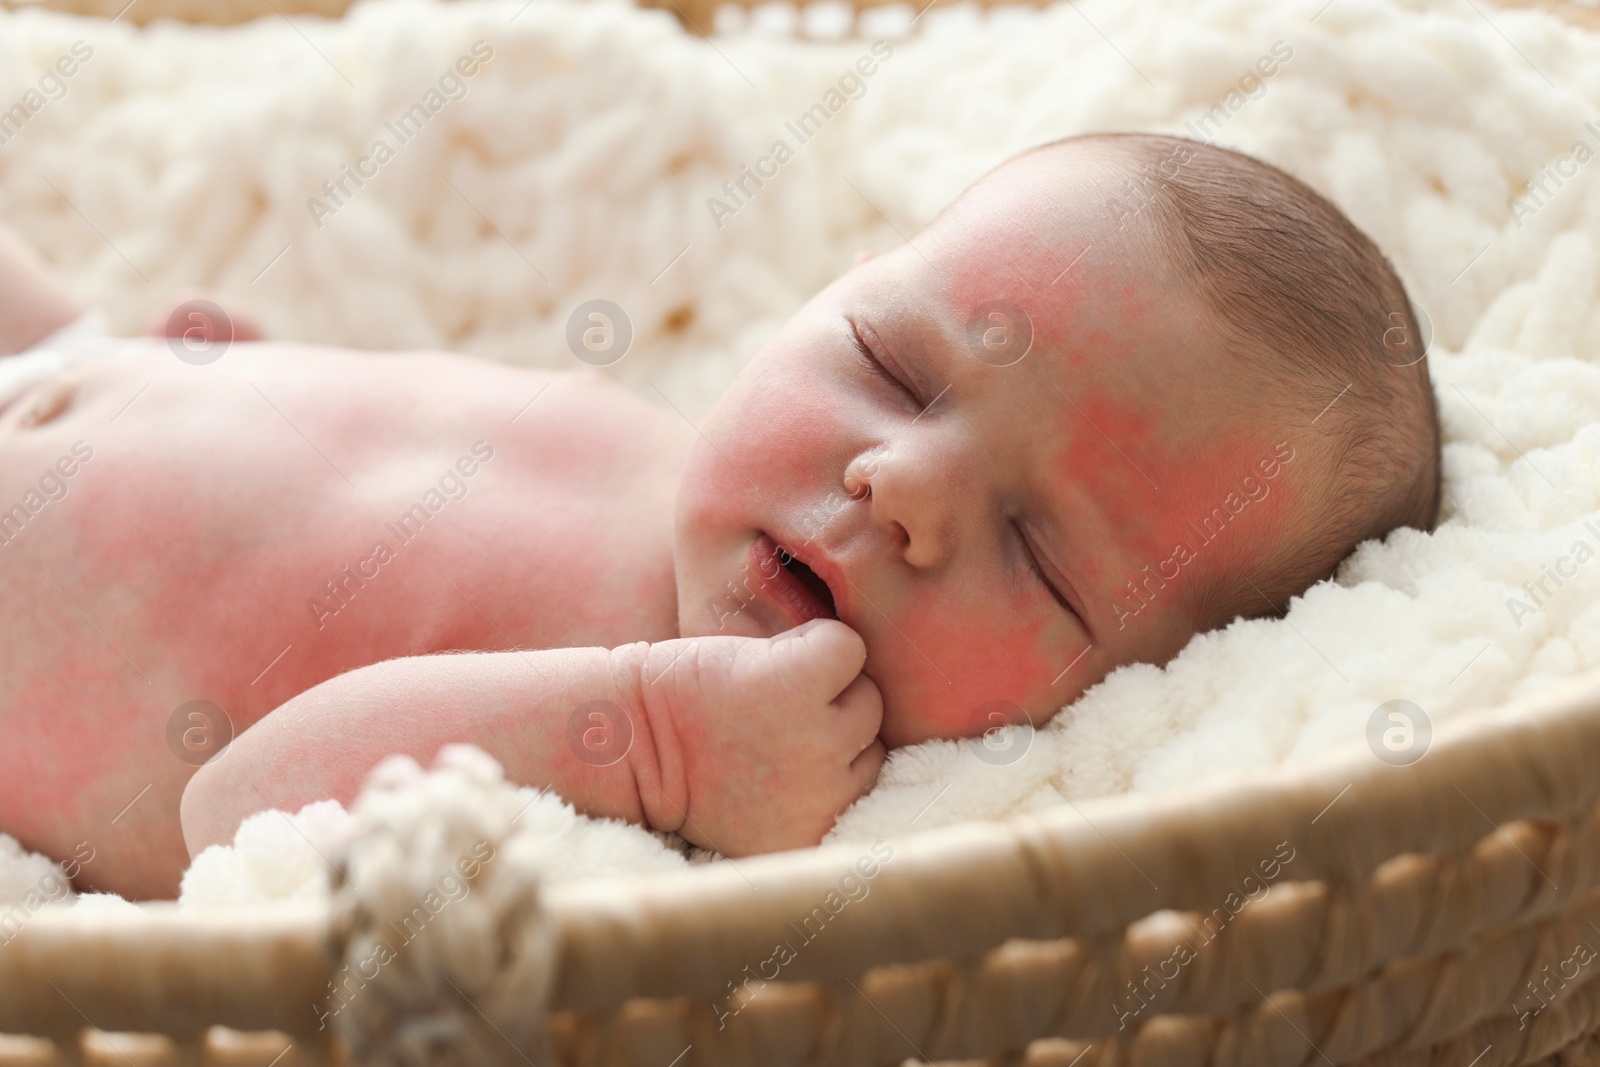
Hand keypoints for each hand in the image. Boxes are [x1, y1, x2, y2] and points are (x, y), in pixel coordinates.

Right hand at [628, 619, 884, 855]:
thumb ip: (817, 652)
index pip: (852, 649)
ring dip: (840, 744)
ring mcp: (815, 794)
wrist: (636, 751)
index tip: (771, 662)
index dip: (813, 649)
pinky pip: (853, 796)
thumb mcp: (752, 642)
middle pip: (868, 702)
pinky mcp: (808, 832)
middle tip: (774, 707)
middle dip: (831, 698)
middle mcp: (816, 740)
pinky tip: (785, 778)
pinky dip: (829, 787)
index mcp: (798, 680)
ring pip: (871, 751)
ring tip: (781, 743)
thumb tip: (879, 666)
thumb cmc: (691, 685)